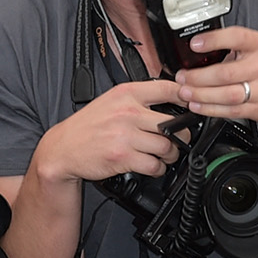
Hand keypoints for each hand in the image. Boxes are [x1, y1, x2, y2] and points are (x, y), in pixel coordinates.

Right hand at [40, 79, 185, 182]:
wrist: (63, 148)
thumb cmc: (89, 126)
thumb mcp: (110, 101)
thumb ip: (137, 98)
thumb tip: (172, 97)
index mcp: (126, 93)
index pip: (166, 89)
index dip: (186, 96)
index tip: (194, 104)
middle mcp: (127, 112)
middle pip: (174, 125)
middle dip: (182, 136)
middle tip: (178, 140)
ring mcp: (125, 135)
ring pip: (167, 147)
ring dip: (170, 155)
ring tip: (163, 155)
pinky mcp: (123, 156)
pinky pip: (154, 165)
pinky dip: (158, 168)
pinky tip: (152, 165)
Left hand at [174, 27, 257, 129]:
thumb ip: (233, 47)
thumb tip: (197, 51)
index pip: (236, 38)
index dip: (213, 40)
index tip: (194, 44)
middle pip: (225, 73)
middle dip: (197, 77)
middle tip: (182, 77)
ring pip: (226, 94)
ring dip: (201, 95)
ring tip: (185, 93)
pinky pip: (231, 110)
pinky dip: (210, 109)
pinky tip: (198, 106)